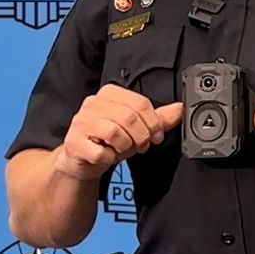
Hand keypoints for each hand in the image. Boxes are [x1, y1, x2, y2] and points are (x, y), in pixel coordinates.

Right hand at [54, 84, 183, 180]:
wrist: (82, 160)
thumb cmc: (108, 141)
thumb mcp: (136, 128)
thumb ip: (158, 118)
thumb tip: (180, 109)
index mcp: (109, 93)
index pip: (141, 103)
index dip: (154, 123)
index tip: (156, 136)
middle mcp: (93, 103)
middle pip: (130, 117)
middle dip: (142, 137)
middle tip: (142, 146)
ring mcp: (81, 122)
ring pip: (116, 133)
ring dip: (125, 148)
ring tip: (121, 149)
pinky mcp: (74, 142)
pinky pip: (101, 152)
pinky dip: (109, 158)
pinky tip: (106, 156)